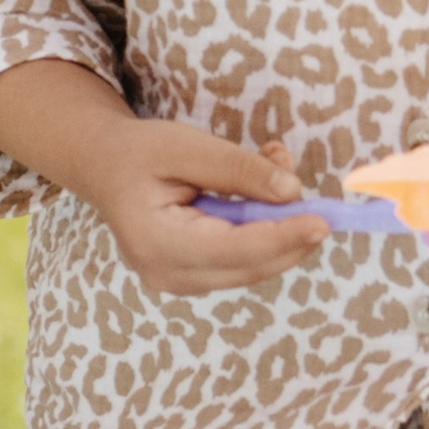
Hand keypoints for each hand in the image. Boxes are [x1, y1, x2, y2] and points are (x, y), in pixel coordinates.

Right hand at [74, 122, 327, 294]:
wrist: (105, 167)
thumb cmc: (139, 152)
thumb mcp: (184, 146)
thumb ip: (238, 168)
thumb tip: (292, 193)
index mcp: (155, 241)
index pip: (234, 248)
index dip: (283, 236)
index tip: (322, 221)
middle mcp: (166, 274)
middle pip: (250, 265)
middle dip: (289, 232)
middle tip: (313, 195)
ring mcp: (179, 282)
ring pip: (252, 267)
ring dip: (279, 229)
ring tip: (276, 170)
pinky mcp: (192, 279)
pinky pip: (242, 262)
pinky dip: (263, 234)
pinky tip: (261, 197)